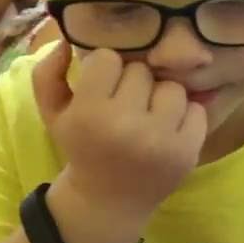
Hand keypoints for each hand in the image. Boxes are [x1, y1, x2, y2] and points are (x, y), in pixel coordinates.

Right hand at [34, 39, 207, 222]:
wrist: (108, 200)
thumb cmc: (80, 148)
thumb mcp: (52, 113)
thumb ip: (46, 74)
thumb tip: (66, 43)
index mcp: (89, 114)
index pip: (107, 58)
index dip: (103, 70)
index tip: (100, 88)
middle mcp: (126, 125)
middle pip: (140, 71)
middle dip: (131, 83)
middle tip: (123, 104)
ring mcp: (161, 140)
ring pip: (171, 87)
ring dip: (159, 97)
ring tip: (147, 115)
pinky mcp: (188, 152)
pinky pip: (196, 109)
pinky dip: (183, 116)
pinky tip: (165, 129)